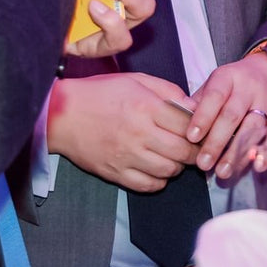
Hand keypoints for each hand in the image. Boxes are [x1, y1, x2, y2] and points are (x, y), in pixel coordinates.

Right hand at [47, 72, 197, 192]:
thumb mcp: (136, 80)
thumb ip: (168, 91)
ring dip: (178, 165)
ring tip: (174, 156)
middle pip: (183, 151)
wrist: (62, 114)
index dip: (201, 129)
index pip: (188, 124)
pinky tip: (157, 168)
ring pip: (168, 170)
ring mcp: (126, 156)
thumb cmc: (100, 93)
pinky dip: (159, 180)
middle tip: (195, 147)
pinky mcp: (115, 173)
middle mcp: (139, 133)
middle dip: (195, 151)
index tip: (203, 130)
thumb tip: (193, 106)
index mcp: (146, 107)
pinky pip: (148, 185)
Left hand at [185, 52, 266, 179]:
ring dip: (237, 152)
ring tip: (223, 172)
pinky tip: (257, 166)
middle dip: (216, 142)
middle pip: (232, 116)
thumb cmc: (237, 84)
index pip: (214, 96)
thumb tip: (178, 121)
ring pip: (253, 128)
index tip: (191, 138)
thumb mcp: (217, 83)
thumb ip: (199, 102)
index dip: (203, 117)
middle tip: (203, 164)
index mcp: (228, 78)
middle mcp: (249, 89)